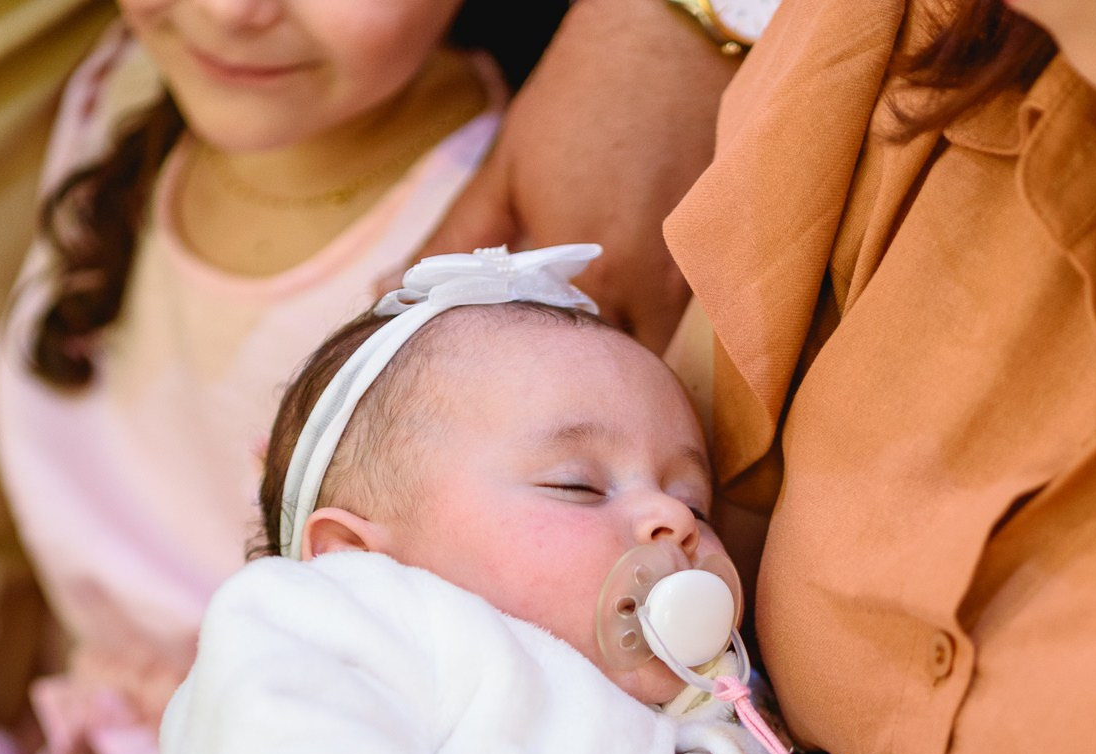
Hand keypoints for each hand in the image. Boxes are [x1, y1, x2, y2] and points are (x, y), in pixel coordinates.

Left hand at [406, 0, 736, 349]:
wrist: (669, 41)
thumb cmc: (579, 97)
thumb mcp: (504, 170)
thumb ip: (450, 244)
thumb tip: (384, 292)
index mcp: (580, 275)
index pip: (549, 363)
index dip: (527, 368)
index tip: (505, 361)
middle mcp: (640, 290)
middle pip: (602, 369)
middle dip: (573, 368)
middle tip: (542, 350)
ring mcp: (684, 279)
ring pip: (644, 352)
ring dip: (612, 350)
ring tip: (582, 322)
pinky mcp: (710, 264)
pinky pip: (676, 321)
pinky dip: (647, 320)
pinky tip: (624, 289)